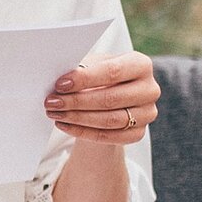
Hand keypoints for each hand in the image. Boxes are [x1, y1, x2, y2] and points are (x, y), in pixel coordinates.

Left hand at [43, 51, 158, 144]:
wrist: (110, 99)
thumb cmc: (99, 76)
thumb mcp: (92, 66)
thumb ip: (81, 69)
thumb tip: (60, 82)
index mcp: (141, 64)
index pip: (113, 72)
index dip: (85, 79)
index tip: (59, 85)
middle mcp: (150, 89)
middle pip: (111, 99)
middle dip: (77, 102)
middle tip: (51, 102)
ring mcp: (147, 113)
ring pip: (109, 120)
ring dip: (77, 118)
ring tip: (55, 113)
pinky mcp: (138, 134)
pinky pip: (108, 137)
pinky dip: (83, 132)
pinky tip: (65, 125)